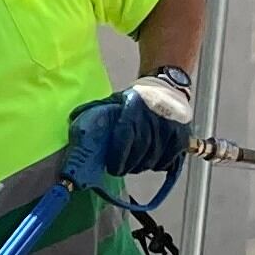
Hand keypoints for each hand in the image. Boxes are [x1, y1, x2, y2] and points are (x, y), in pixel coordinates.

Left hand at [67, 69, 194, 184]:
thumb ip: (98, 112)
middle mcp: (153, 121)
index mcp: (133, 110)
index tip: (112, 167)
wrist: (168, 86)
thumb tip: (73, 122)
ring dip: (140, 166)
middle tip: (120, 168)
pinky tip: (151, 159)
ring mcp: (169, 130)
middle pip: (138, 155)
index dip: (117, 158)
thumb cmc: (138, 97)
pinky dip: (158, 165)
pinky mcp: (181, 138)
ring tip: (134, 163)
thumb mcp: (116, 100)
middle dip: (127, 166)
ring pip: (152, 161)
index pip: (124, 140)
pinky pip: (167, 162)